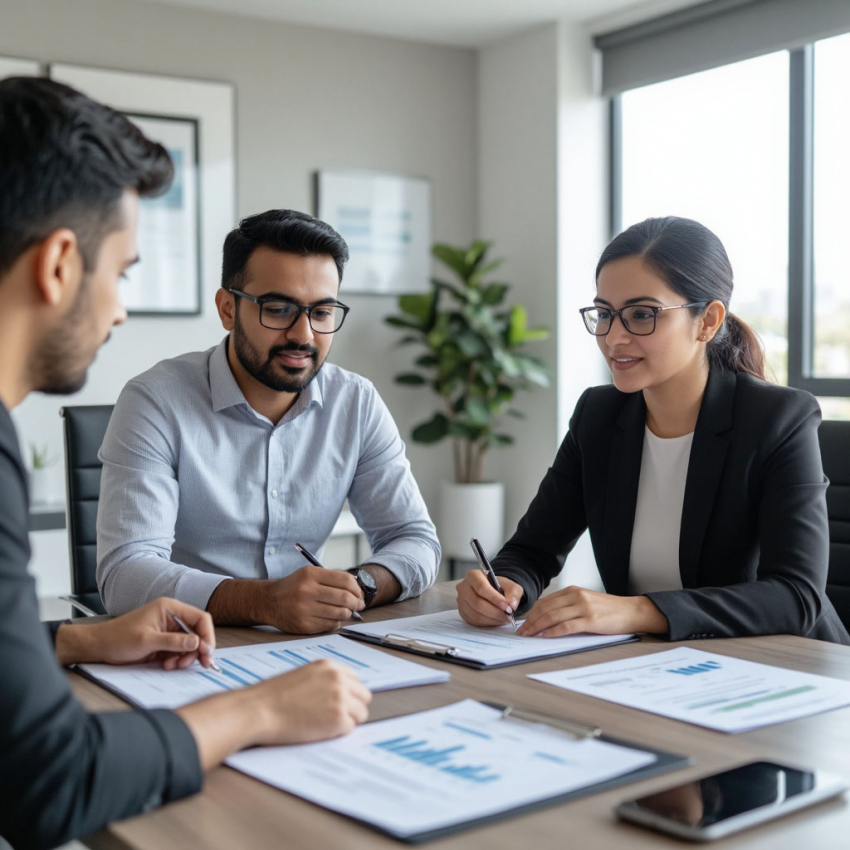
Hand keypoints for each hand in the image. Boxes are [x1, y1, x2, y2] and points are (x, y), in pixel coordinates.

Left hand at [55, 598, 215, 668]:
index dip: (207, 635)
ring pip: (189, 644)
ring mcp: (168, 630)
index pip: (199, 618)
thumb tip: (197, 643)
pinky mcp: (163, 642)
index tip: (208, 652)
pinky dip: (176, 660)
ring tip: (172, 665)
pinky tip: (166, 664)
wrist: (99, 647)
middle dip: (197, 649)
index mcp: (170, 608)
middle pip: (196, 632)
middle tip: (198, 664)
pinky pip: (178, 651)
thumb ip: (174, 642)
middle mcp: (172, 617)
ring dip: (185, 657)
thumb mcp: (147, 641)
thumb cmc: (118, 638)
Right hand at [176, 658, 371, 769]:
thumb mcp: (303, 676)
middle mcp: (339, 679)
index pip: (355, 680)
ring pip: (361, 714)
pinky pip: (350, 729)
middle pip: (364, 696)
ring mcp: (341, 698)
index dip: (347, 694)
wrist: (259, 710)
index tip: (339, 703)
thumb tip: (337, 692)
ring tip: (324, 725)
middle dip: (352, 707)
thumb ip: (323, 680)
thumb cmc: (272, 696)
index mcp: (330, 666)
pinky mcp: (339, 719)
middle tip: (334, 717)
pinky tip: (320, 731)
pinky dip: (338, 733)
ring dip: (347, 721)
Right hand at [262, 566, 364, 633]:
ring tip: (346, 611)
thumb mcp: (309, 574)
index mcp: (310, 574)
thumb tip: (357, 590)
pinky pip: (330, 625)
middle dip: (357, 603)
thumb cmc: (294, 587)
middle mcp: (307, 591)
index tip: (359, 594)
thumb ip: (332, 578)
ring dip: (348, 613)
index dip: (357, 588)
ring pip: (340, 613)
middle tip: (359, 605)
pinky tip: (333, 618)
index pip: (344, 580)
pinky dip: (336, 622)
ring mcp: (305, 609)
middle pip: (345, 597)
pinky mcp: (304, 625)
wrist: (269, 601)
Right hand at [456, 570, 522, 626]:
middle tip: (508, 616)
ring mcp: (461, 601)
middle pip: (477, 603)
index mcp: (473, 575)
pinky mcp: (462, 612)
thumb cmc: (498, 586)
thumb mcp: (509, 584)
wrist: (491, 591)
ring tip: (504, 618)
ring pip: (476, 614)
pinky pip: (474, 621)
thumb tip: (512, 604)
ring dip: (493, 619)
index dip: (495, 599)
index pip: (482, 588)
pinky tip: (496, 620)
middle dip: (495, 612)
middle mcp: (463, 587)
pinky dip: (488, 623)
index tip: (507, 607)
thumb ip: (513, 591)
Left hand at [516, 586, 667, 636]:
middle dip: (530, 621)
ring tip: (528, 635)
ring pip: (552, 617)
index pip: (545, 602)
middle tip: (521, 632)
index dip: (531, 613)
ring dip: (537, 627)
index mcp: (573, 591)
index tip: (522, 622)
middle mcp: (576, 596)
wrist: (632, 611)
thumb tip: (547, 617)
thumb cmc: (608, 610)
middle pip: (545, 608)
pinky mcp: (591, 620)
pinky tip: (545, 636)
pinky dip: (553, 632)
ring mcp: (583, 607)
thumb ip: (568, 606)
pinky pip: (566, 626)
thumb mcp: (586, 601)